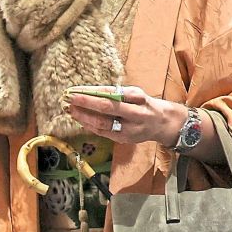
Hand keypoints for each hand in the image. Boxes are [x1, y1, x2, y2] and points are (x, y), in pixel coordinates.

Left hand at [67, 85, 186, 146]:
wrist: (162, 124)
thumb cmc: (146, 104)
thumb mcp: (137, 93)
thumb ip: (119, 93)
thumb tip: (96, 91)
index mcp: (138, 103)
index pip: (111, 98)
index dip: (92, 95)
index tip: (77, 91)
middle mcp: (133, 119)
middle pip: (106, 112)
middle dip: (86, 106)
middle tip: (70, 100)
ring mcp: (128, 132)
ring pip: (102, 126)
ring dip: (84, 118)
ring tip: (71, 110)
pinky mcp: (123, 140)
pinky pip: (103, 133)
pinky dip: (90, 127)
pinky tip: (81, 120)